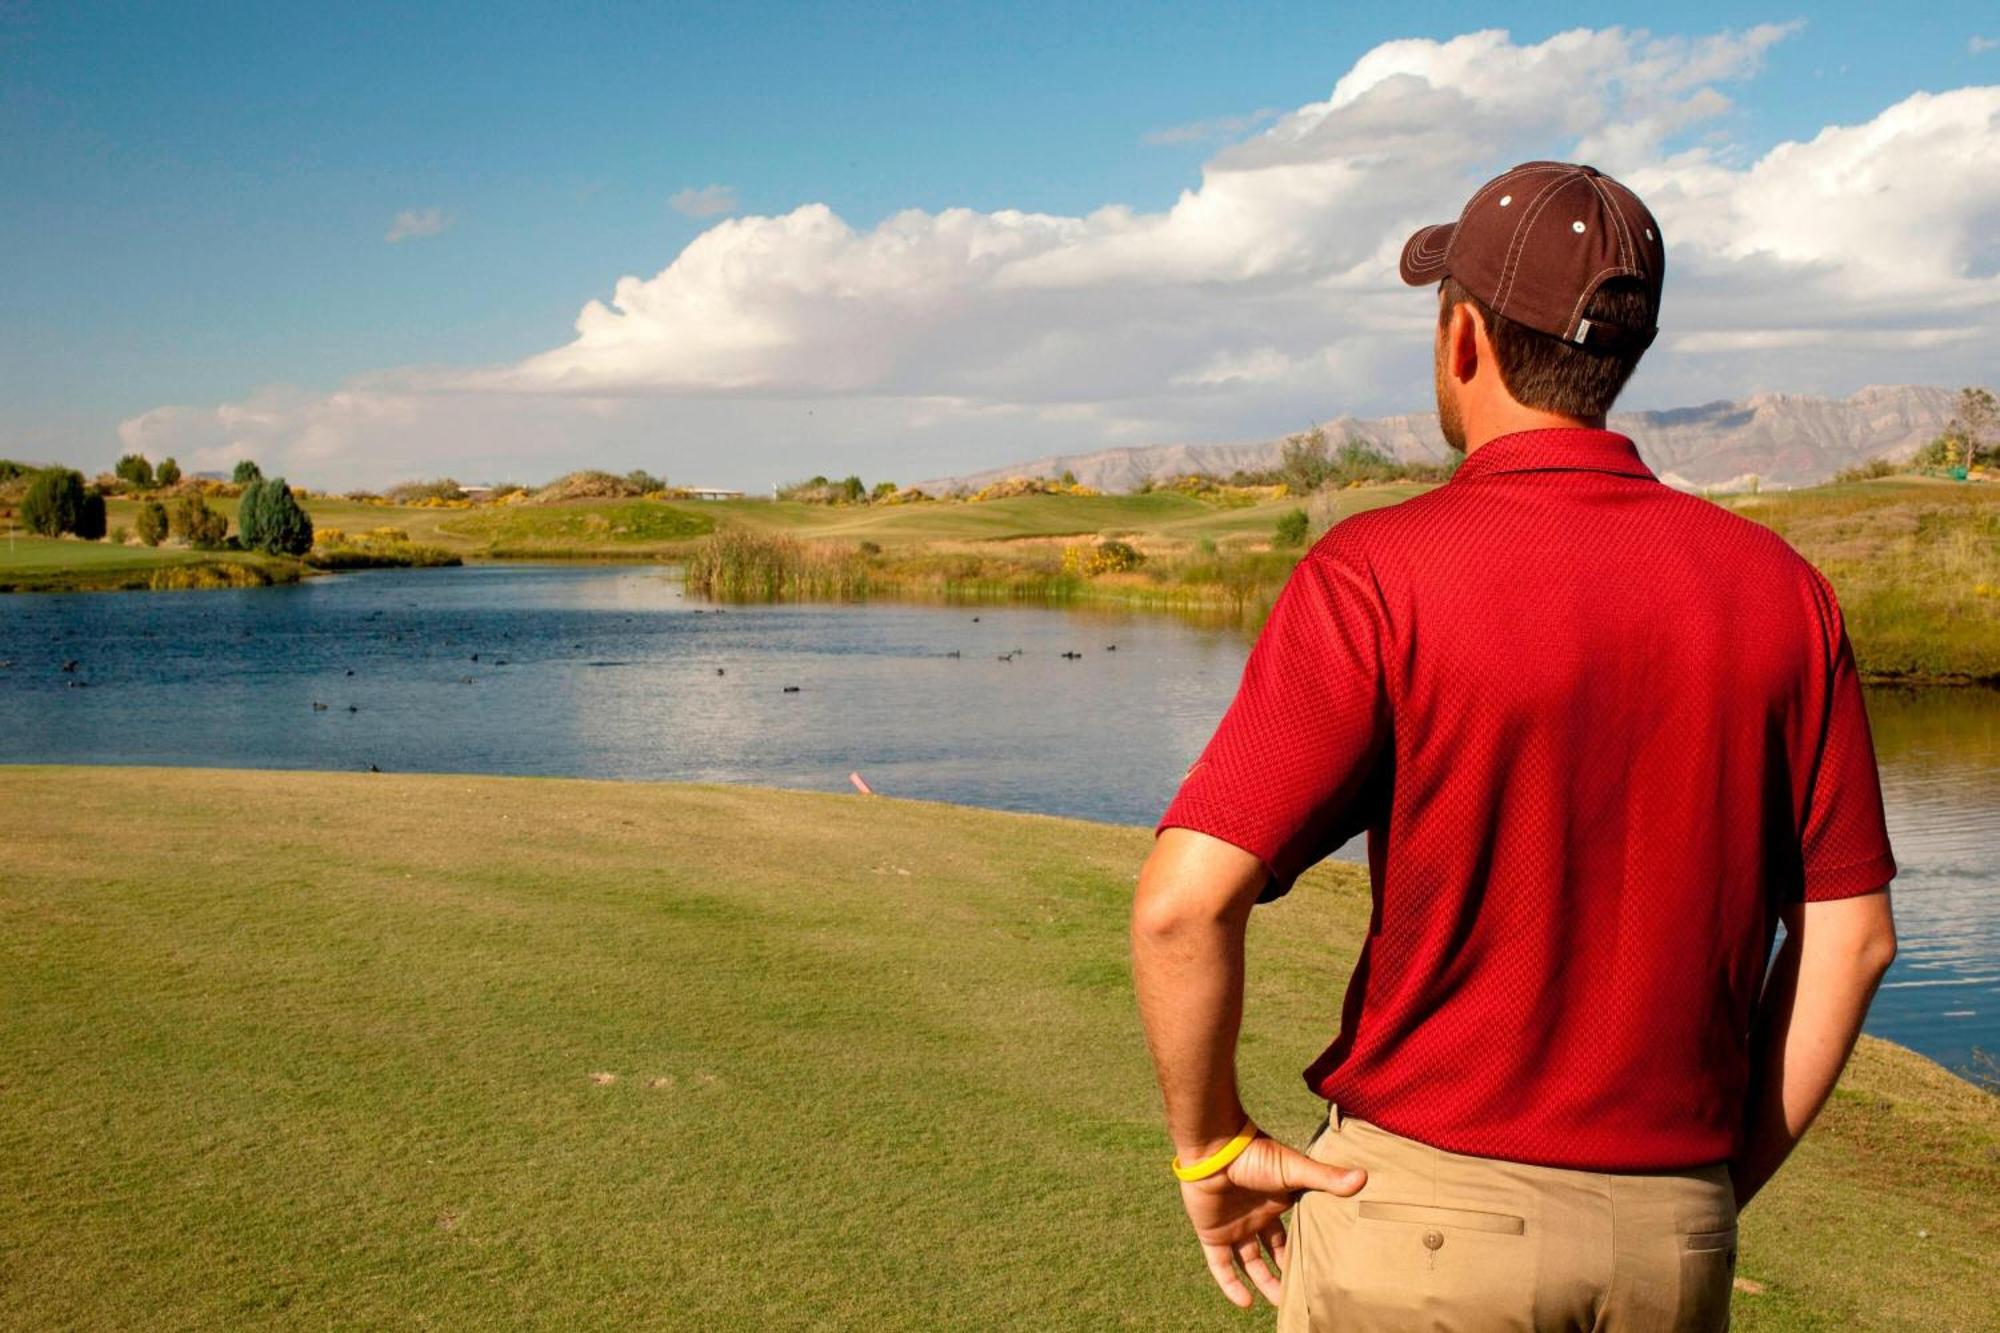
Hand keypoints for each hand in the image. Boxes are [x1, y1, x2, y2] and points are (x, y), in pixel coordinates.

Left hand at [1178, 1133, 1366, 1307]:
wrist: (1213, 1148)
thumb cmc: (1255, 1154)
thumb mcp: (1294, 1168)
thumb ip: (1326, 1178)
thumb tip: (1364, 1177)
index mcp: (1275, 1201)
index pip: (1292, 1232)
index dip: (1302, 1249)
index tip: (1319, 1268)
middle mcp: (1255, 1216)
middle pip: (1272, 1251)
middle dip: (1284, 1271)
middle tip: (1300, 1294)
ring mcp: (1234, 1226)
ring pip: (1249, 1262)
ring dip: (1262, 1283)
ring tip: (1280, 1303)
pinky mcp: (1212, 1234)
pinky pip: (1221, 1266)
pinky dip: (1231, 1285)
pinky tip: (1245, 1303)